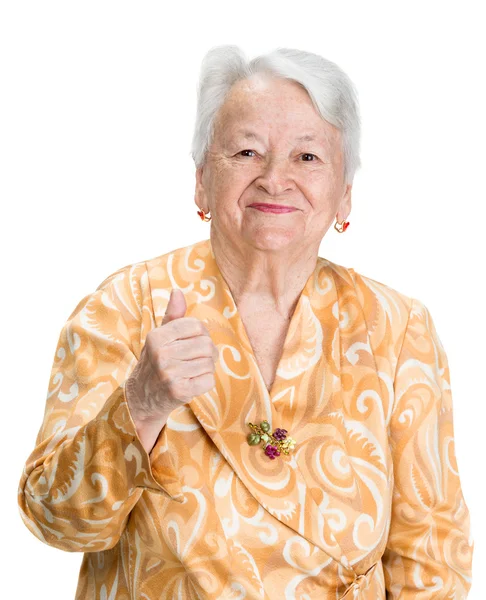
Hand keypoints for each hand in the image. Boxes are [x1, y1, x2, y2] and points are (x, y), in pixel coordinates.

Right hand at [125, 288, 218, 451]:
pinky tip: (192, 384)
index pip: (197, 326)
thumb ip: (172, 315)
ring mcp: (169, 373)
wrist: (141, 399)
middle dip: (207, 353)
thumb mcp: (159, 338)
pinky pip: (208, 380)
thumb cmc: (155, 362)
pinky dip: (205, 383)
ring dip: (206, 369)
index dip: (201, 335)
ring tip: (192, 372)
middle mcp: (161, 353)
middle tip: (196, 361)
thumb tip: (177, 291)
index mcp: (156, 336)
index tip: (194, 343)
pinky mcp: (178, 391)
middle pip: (206, 345)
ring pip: (209, 363)